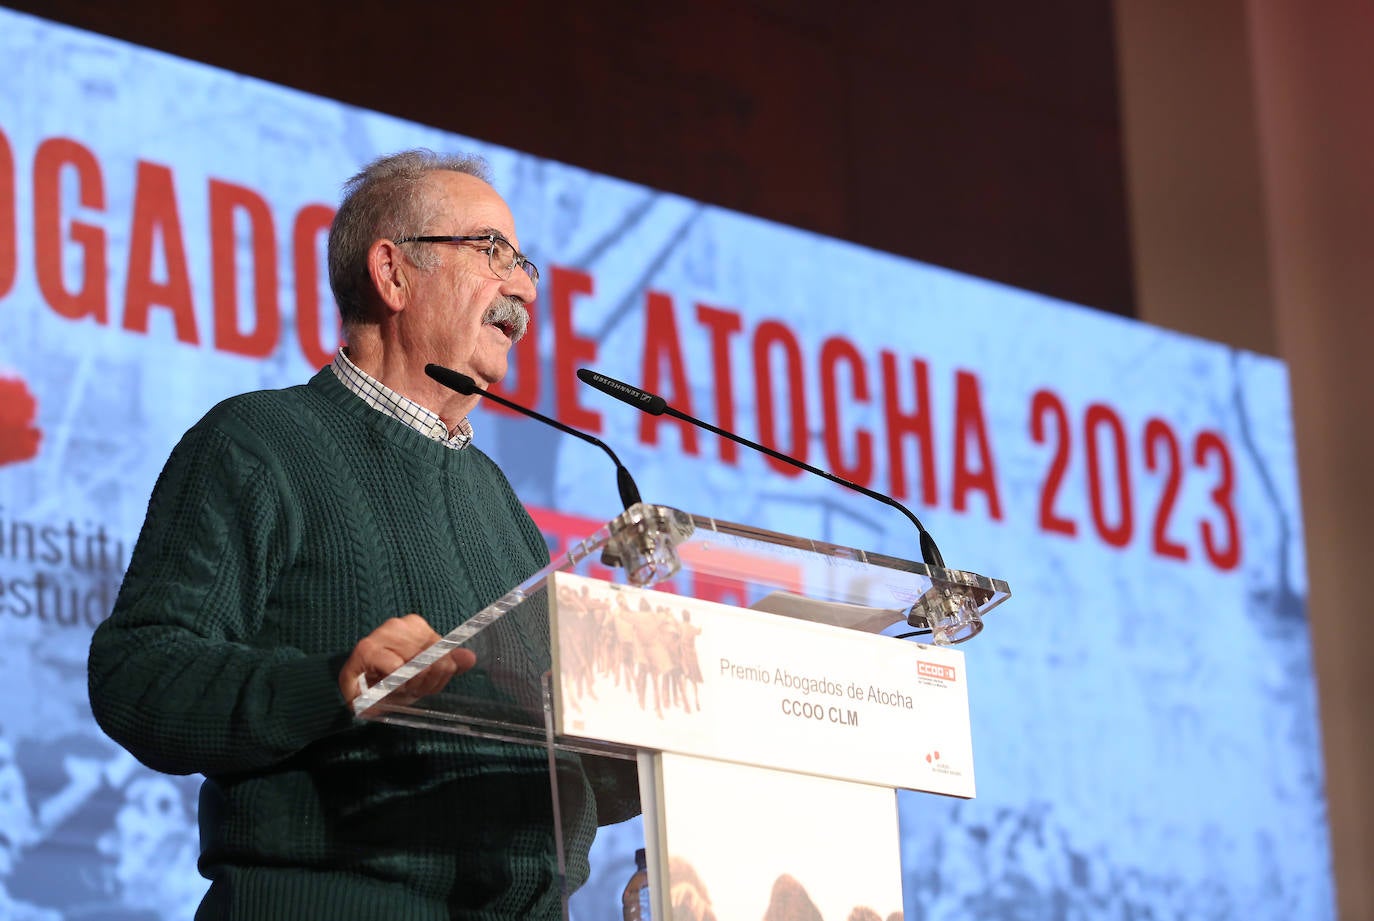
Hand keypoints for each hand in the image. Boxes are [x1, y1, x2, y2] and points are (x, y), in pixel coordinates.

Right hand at [339, 614, 476, 705]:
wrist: (358, 692)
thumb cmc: (393, 679)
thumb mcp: (425, 674)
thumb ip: (448, 664)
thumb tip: (470, 658)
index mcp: (416, 626)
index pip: (443, 650)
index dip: (440, 673)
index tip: (428, 685)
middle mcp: (399, 625)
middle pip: (431, 658)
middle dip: (425, 683)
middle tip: (412, 691)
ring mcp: (381, 634)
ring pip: (415, 665)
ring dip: (410, 687)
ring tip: (399, 691)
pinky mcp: (365, 649)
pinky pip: (395, 668)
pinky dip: (394, 685)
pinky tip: (386, 689)